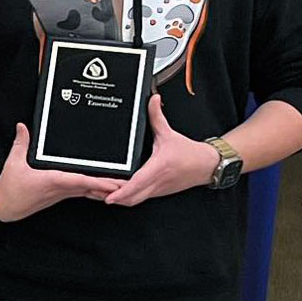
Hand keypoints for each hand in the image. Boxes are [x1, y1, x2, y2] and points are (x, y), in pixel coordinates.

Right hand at [0, 122, 123, 221]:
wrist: (8, 206)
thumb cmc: (11, 187)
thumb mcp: (13, 163)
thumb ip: (20, 143)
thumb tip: (22, 126)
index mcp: (53, 180)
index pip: (81, 181)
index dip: (99, 182)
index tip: (114, 183)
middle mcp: (62, 189)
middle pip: (91, 187)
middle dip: (111, 186)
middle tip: (131, 184)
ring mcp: (63, 193)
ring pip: (90, 191)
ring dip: (107, 189)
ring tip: (124, 185)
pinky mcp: (62, 194)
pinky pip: (84, 192)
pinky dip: (96, 190)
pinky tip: (106, 189)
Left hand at [103, 96, 217, 206]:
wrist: (208, 165)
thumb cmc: (189, 152)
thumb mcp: (169, 133)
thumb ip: (156, 116)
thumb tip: (152, 99)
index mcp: (158, 168)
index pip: (137, 183)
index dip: (121, 191)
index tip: (109, 196)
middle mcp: (157, 182)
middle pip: (131, 198)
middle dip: (110, 196)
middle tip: (94, 191)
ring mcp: (158, 190)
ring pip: (134, 201)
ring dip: (117, 198)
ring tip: (98, 193)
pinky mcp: (158, 193)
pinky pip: (139, 198)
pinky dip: (125, 198)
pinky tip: (113, 193)